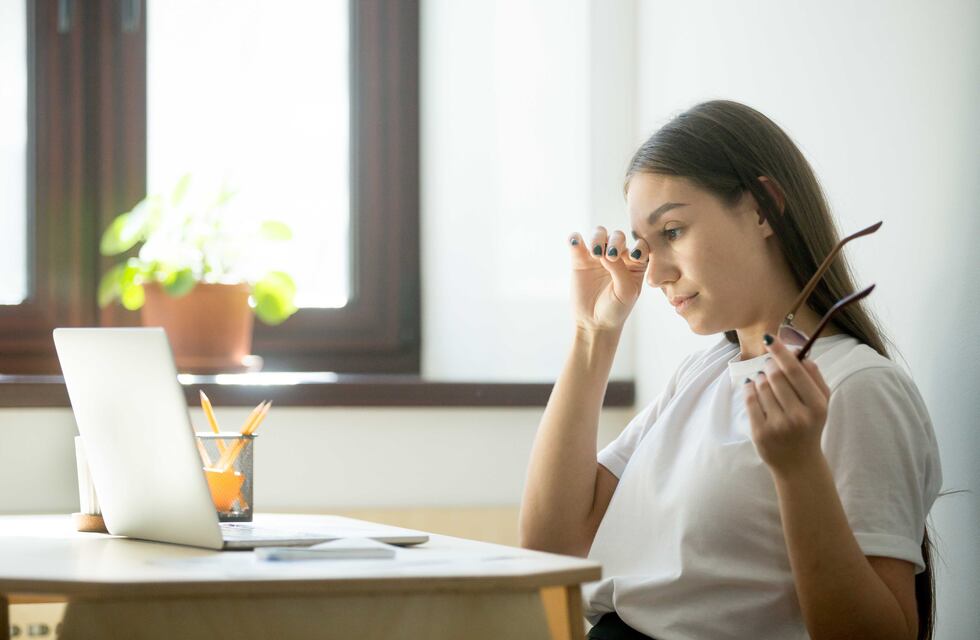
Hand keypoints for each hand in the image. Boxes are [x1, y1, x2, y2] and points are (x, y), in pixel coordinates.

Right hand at [568, 227, 649, 331]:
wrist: (594, 322)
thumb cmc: (616, 308)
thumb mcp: (625, 291)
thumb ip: (619, 269)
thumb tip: (605, 251)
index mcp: (635, 263)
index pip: (640, 245)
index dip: (638, 246)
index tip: (633, 257)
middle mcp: (618, 255)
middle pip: (617, 236)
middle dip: (615, 242)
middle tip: (610, 256)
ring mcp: (598, 256)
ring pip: (598, 234)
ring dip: (597, 238)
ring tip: (595, 253)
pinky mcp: (579, 259)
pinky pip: (576, 242)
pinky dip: (575, 238)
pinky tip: (575, 243)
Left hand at [744, 334, 831, 474]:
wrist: (799, 463)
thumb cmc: (810, 427)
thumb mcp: (821, 405)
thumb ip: (815, 379)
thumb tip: (803, 354)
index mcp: (817, 406)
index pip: (795, 371)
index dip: (781, 352)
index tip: (770, 339)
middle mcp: (798, 415)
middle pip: (775, 376)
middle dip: (769, 366)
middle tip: (769, 366)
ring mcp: (778, 425)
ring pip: (761, 386)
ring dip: (760, 378)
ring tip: (765, 382)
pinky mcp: (761, 432)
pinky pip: (750, 400)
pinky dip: (749, 389)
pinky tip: (752, 387)